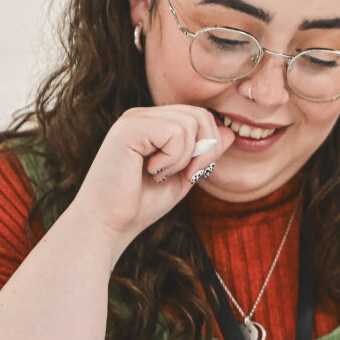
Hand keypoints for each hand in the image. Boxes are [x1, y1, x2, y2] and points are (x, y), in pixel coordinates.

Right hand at [66, 105, 235, 243]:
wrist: (109, 225)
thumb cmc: (141, 205)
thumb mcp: (182, 176)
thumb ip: (203, 153)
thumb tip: (230, 131)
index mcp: (152, 123)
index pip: (199, 117)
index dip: (208, 146)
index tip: (191, 173)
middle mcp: (142, 115)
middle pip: (200, 115)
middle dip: (204, 150)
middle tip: (184, 175)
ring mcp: (134, 119)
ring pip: (190, 122)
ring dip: (184, 158)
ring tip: (160, 174)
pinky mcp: (128, 128)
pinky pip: (175, 131)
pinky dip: (172, 158)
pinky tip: (151, 171)